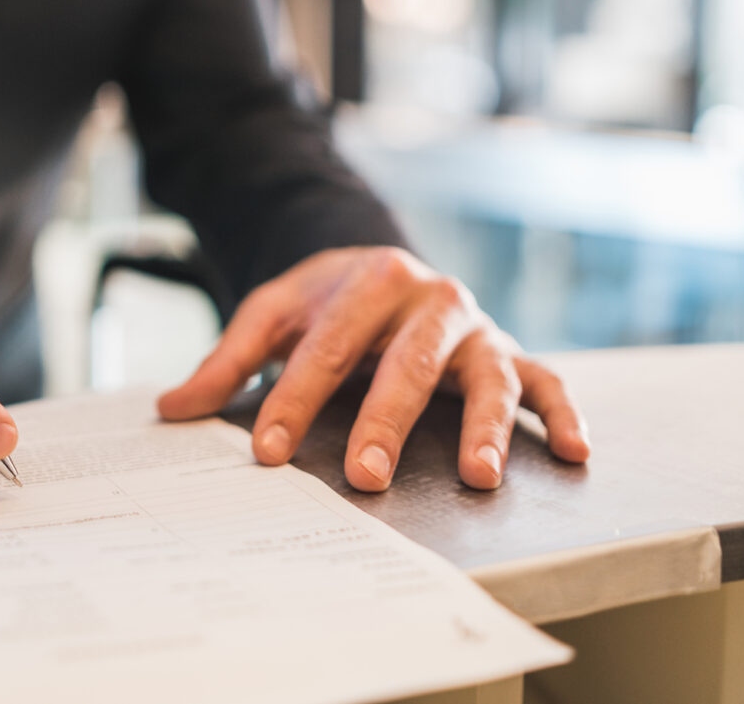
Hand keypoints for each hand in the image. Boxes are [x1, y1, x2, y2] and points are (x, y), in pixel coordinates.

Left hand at [158, 247, 588, 490]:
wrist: (382, 267)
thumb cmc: (326, 302)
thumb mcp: (274, 314)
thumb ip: (227, 360)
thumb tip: (170, 408)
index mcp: (367, 281)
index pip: (326, 347)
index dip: (294, 400)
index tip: (269, 451)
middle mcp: (429, 300)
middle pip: (407, 363)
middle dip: (385, 419)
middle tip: (364, 474)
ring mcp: (475, 328)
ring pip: (489, 374)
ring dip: (486, 425)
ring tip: (478, 475)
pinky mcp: (510, 352)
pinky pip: (547, 380)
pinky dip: (564, 413)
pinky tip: (574, 451)